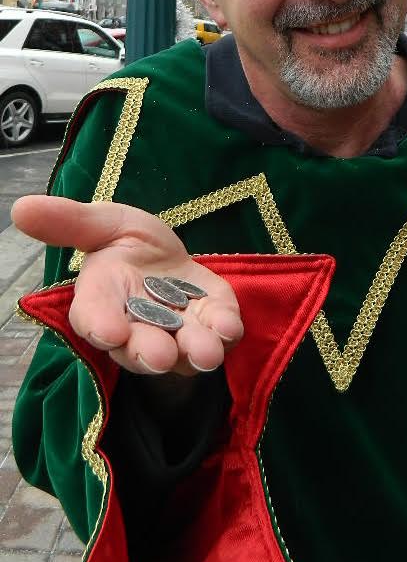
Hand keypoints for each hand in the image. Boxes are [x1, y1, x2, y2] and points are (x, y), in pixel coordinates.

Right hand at [11, 195, 243, 376]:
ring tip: (205, 351)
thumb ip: (68, 222)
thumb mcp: (102, 222)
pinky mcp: (212, 324)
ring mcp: (176, 331)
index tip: (110, 330)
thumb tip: (20, 206)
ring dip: (194, 351)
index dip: (100, 325)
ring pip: (181, 352)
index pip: (94, 319)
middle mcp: (136, 326)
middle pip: (138, 348)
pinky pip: (218, 334)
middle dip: (148, 351)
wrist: (169, 258)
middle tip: (159, 354)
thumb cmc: (127, 244)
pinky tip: (230, 327)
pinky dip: (225, 332)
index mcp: (101, 301)